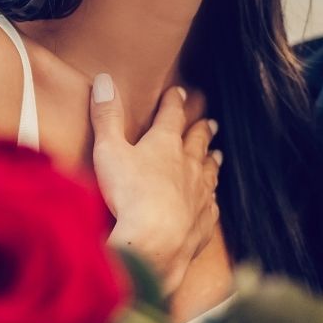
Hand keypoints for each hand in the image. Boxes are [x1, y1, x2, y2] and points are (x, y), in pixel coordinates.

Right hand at [90, 75, 220, 294]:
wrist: (156, 242)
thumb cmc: (129, 194)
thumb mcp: (109, 151)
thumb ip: (106, 117)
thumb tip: (105, 80)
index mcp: (165, 144)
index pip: (172, 115)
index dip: (174, 102)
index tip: (179, 92)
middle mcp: (189, 165)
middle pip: (198, 142)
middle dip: (202, 130)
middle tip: (210, 123)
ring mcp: (199, 194)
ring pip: (209, 172)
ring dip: (211, 162)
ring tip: (216, 155)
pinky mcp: (203, 222)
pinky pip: (210, 207)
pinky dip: (211, 200)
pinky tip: (211, 202)